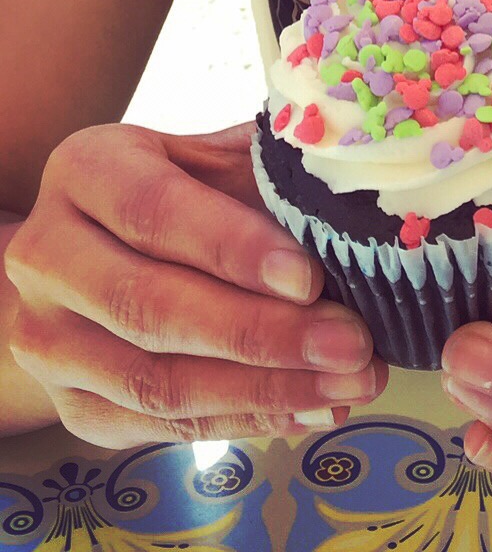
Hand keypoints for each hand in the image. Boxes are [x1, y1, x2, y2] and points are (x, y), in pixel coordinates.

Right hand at [5, 121, 386, 442]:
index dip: (232, 248)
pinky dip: (243, 420)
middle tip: (353, 343)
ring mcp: (47, 341)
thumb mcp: (215, 158)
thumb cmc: (183, 185)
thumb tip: (352, 211)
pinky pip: (158, 425)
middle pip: (151, 308)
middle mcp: (46, 257)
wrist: (92, 249)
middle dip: (263, 334)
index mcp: (86, 171)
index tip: (310, 279)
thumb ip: (266, 177)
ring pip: (153, 381)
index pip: (155, 212)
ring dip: (263, 390)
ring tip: (351, 383)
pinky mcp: (70, 405)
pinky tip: (312, 410)